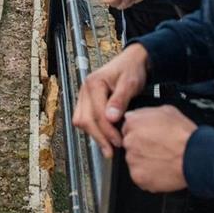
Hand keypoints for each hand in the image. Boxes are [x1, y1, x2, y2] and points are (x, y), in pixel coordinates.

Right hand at [72, 43, 149, 157]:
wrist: (132, 61)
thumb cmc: (131, 69)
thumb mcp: (129, 83)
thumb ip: (120, 100)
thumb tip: (111, 118)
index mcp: (93, 84)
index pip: (96, 113)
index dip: (107, 130)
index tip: (119, 141)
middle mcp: (84, 90)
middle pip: (84, 120)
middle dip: (98, 137)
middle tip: (112, 151)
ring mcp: (84, 96)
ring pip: (81, 121)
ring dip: (94, 135)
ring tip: (109, 148)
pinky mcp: (87, 102)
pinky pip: (84, 119)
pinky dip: (93, 130)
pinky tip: (105, 138)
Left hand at [122, 106, 196, 192]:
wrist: (196, 157)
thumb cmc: (185, 135)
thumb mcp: (167, 111)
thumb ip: (147, 113)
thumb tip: (140, 115)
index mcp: (134, 122)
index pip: (128, 127)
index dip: (140, 132)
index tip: (148, 137)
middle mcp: (129, 140)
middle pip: (129, 144)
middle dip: (141, 147)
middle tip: (157, 149)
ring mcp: (132, 159)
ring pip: (134, 160)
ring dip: (144, 161)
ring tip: (162, 159)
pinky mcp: (138, 176)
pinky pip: (139, 175)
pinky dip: (148, 175)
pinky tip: (161, 169)